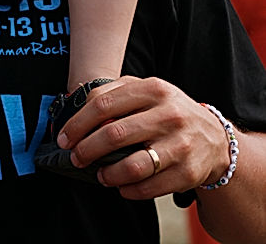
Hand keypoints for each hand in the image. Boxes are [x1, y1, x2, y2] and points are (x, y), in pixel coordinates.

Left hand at [57, 77, 232, 199]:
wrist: (214, 138)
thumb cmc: (169, 111)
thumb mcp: (147, 91)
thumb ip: (114, 93)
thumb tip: (73, 102)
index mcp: (153, 89)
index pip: (103, 103)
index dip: (78, 123)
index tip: (65, 136)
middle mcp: (168, 115)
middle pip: (114, 134)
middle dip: (87, 149)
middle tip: (75, 157)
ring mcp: (179, 145)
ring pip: (131, 165)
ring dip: (107, 173)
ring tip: (99, 174)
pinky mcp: (187, 173)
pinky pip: (148, 187)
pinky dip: (128, 190)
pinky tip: (120, 186)